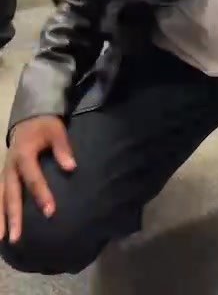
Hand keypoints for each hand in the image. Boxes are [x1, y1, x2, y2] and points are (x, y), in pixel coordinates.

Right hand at [0, 117, 75, 243]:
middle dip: (13, 216)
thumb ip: (62, 148)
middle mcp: (10, 166)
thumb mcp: (56, 131)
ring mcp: (5, 172)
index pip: (32, 178)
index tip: (50, 212)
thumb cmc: (45, 126)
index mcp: (23, 154)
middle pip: (10, 193)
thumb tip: (71, 167)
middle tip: (17, 237)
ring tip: (2, 239)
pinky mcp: (3, 176)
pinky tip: (0, 228)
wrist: (29, 117)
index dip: (41, 195)